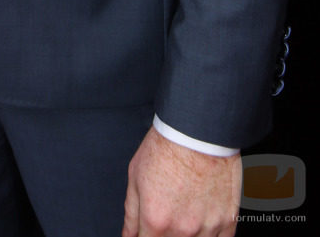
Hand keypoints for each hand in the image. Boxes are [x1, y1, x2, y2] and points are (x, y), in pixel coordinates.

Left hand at [122, 127, 240, 236]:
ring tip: (184, 213)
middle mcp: (182, 229)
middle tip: (166, 214)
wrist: (197, 131)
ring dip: (187, 235)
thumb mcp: (135, 176)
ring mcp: (207, 228)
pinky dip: (210, 236)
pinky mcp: (228, 221)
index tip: (147, 230)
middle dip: (164, 234)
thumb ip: (131, 213)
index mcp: (155, 220)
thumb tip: (128, 236)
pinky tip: (202, 221)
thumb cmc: (167, 147)